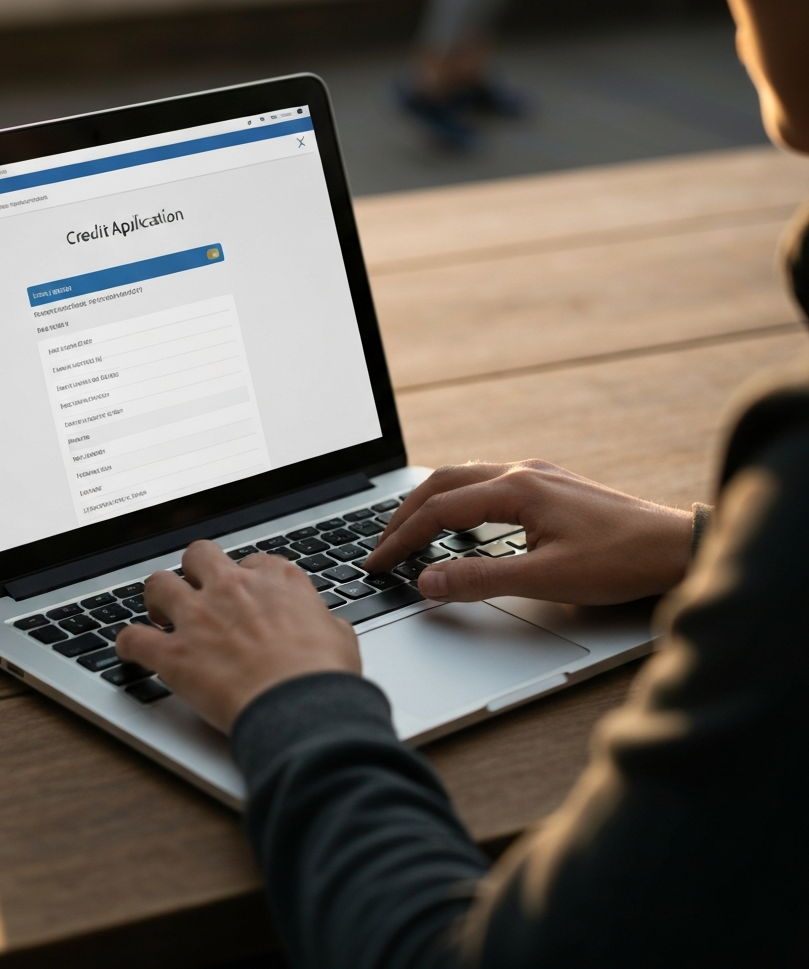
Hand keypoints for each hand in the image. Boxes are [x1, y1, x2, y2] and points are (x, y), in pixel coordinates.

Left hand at [115, 540, 360, 732]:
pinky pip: (133, 639)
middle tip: (197, 592)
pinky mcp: (175, 654)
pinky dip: (128, 645)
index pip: (252, 562)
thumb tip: (323, 626)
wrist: (302, 709)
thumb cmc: (324, 676)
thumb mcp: (340, 635)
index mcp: (276, 579)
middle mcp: (233, 587)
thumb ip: (321, 620)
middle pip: (199, 555)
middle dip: (195, 571)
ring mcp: (199, 617)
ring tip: (159, 614)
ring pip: (158, 583)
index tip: (245, 596)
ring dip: (157, 598)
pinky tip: (130, 650)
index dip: (245, 580)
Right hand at [365, 460, 693, 605]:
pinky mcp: (549, 485)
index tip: (377, 563)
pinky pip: (486, 482)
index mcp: (516, 489)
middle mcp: (521, 472)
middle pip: (442, 484)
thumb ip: (480, 578)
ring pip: (463, 478)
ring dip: (429, 503)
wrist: (677, 547)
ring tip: (407, 531)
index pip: (438, 510)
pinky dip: (457, 500)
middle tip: (380, 546)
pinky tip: (458, 521)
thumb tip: (426, 581)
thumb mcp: (546, 579)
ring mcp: (537, 475)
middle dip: (405, 515)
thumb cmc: (621, 560)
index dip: (401, 539)